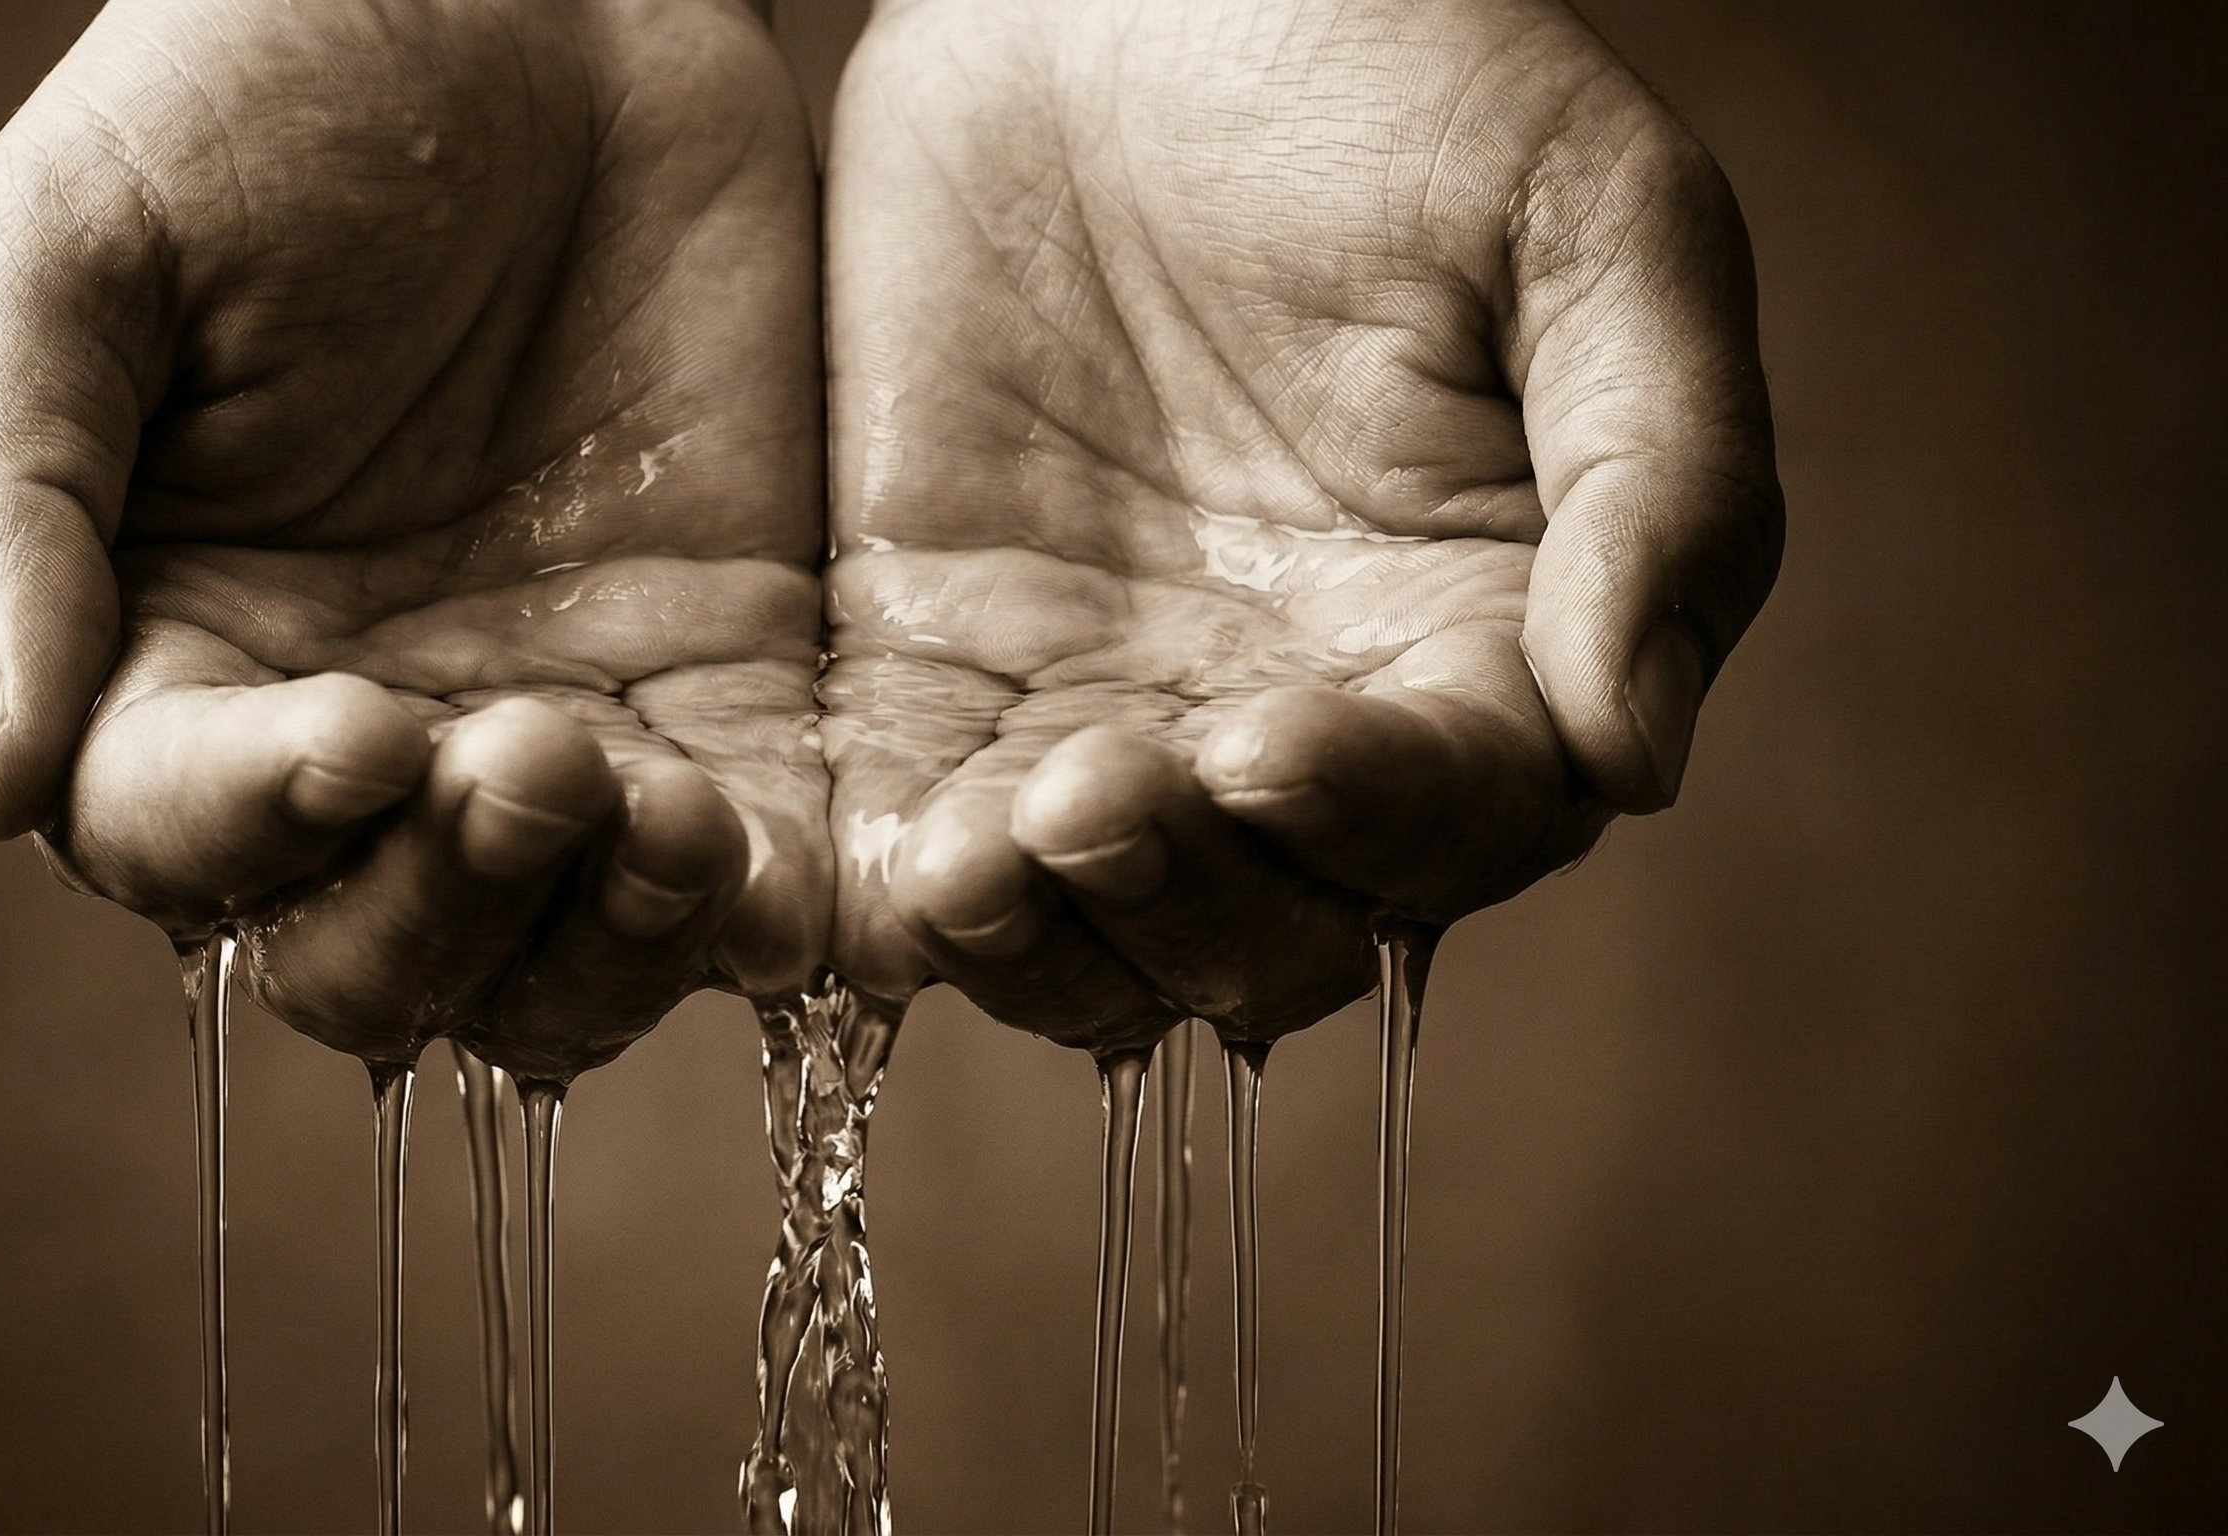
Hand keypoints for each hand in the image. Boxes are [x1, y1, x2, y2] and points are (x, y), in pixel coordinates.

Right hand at [0, 0, 828, 1077]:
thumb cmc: (266, 86)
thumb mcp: (77, 247)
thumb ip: (3, 503)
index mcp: (165, 657)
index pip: (174, 837)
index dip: (254, 826)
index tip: (360, 729)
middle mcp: (351, 737)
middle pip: (365, 965)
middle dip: (445, 909)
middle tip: (534, 756)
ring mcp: (546, 730)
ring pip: (552, 972)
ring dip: (602, 940)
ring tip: (671, 814)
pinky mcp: (723, 697)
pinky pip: (739, 883)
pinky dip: (753, 920)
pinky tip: (777, 866)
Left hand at [820, 0, 1781, 1050]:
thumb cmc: (1384, 60)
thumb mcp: (1583, 214)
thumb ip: (1654, 475)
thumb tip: (1638, 752)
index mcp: (1479, 641)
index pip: (1456, 821)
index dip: (1370, 821)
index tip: (1269, 740)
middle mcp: (1296, 713)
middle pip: (1267, 934)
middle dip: (1183, 905)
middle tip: (1092, 795)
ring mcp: (1105, 705)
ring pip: (1089, 937)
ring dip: (1039, 938)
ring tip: (971, 850)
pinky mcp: (931, 672)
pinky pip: (913, 843)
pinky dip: (895, 902)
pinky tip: (875, 868)